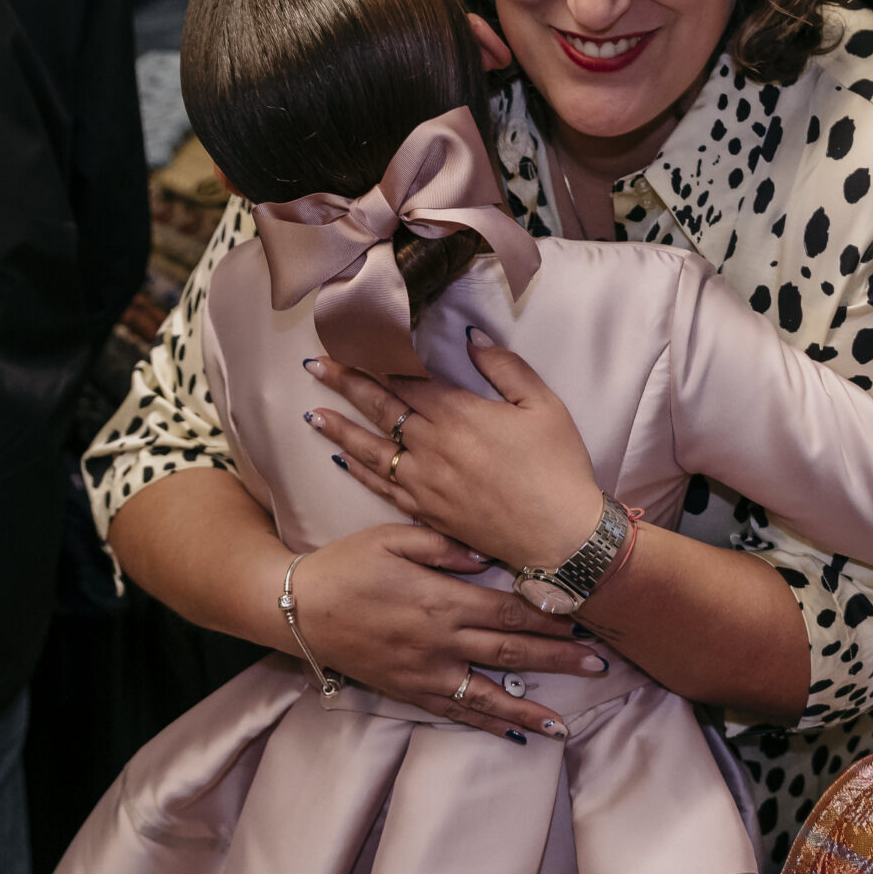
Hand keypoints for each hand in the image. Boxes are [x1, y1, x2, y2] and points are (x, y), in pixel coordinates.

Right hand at [284, 523, 606, 741]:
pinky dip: (487, 724)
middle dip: (558, 661)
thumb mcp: (392, 537)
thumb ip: (444, 544)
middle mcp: (439, 641)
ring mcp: (424, 672)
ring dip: (530, 707)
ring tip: (566, 723)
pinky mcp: (407, 691)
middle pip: (510, 653)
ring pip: (488, 695)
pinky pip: (455, 712)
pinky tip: (515, 733)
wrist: (296, 609)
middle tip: (599, 667)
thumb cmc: (346, 565)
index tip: (586, 621)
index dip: (550, 618)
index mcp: (441, 600)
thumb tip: (488, 555)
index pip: (509, 611)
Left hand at [304, 337, 606, 569]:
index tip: (354, 345)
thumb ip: (506, 367)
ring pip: (371, 449)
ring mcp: (425, 482)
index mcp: (460, 415)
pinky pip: (382, 487)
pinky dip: (358, 472)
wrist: (560, 536)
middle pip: (380, 408)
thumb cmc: (558, 467)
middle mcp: (433, 446)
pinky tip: (341, 460)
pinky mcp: (426, 511)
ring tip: (313, 413)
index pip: (407, 380)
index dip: (379, 361)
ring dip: (339, 428)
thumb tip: (471, 338)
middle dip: (346, 384)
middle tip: (316, 366)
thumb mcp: (544, 406)